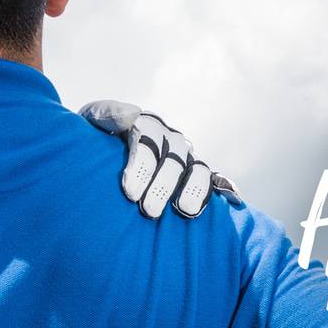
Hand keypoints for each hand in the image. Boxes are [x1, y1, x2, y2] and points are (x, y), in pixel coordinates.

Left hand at [79, 100, 241, 219]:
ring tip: (184, 211)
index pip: (147, 141)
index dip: (141, 165)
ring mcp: (186, 158)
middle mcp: (170, 140)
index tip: (128, 192)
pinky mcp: (195, 175)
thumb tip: (132, 115)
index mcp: (147, 125)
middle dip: (162, 186)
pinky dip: (225, 186)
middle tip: (148, 211)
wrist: (101, 152)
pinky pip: (215, 178)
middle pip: (173, 160)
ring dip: (193, 190)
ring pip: (196, 170)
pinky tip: (234, 198)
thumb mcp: (93, 122)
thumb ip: (108, 116)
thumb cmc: (94, 140)